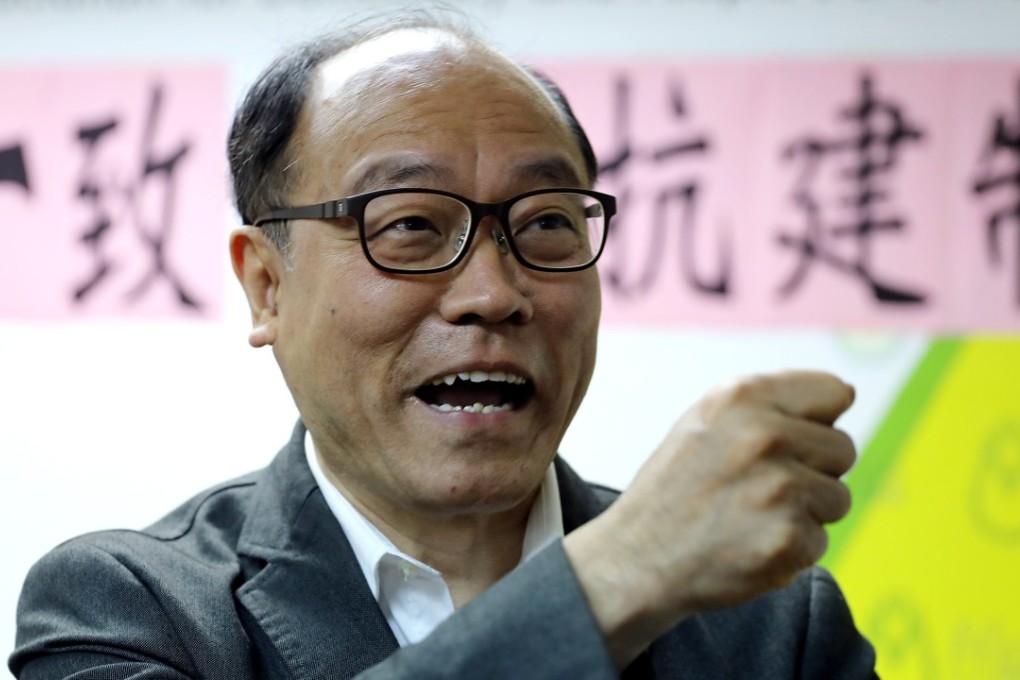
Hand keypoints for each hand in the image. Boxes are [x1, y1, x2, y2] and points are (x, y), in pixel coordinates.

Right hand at [564, 370, 856, 667]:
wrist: (636, 558)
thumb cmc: (678, 487)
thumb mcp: (707, 421)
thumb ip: (769, 404)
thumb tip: (846, 393)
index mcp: (741, 397)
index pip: (834, 391)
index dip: (817, 420)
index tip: (790, 441)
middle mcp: (763, 435)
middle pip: (843, 448)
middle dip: (813, 471)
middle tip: (759, 487)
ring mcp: (778, 488)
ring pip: (838, 498)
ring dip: (806, 513)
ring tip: (751, 516)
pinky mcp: (787, 539)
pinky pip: (820, 541)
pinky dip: (791, 549)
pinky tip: (748, 544)